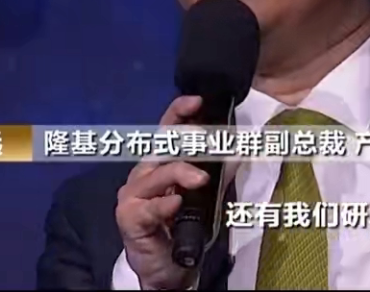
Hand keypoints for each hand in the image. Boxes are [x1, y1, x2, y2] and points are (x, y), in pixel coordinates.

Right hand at [116, 95, 208, 289]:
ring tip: (201, 179)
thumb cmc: (181, 226)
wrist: (167, 269)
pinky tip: (176, 203)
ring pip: (157, 174)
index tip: (198, 101)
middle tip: (206, 139)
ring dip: (180, 172)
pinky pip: (148, 207)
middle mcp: (144, 173)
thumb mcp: (207, 197)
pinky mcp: (129, 217)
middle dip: (184, 138)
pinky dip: (164, 203)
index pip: (168, 130)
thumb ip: (220, 173)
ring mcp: (133, 194)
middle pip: (161, 146)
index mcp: (160, 162)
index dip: (180, 112)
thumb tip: (240, 148)